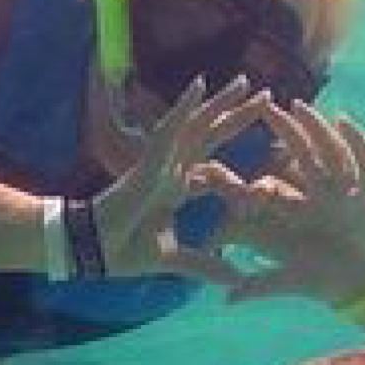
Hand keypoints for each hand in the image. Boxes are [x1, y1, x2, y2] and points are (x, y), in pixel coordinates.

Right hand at [92, 76, 272, 281]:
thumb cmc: (123, 248)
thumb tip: (237, 281)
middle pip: (211, 137)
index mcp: (178, 188)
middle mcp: (172, 169)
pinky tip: (201, 85)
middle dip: (238, 117)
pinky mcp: (149, 161)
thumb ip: (205, 266)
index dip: (242, 170)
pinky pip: (170, 129)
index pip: (216, 169)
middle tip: (266, 96)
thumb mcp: (174, 258)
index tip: (271, 172)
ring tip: (246, 82)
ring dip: (220, 103)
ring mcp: (161, 162)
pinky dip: (185, 107)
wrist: (93, 249)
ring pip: (195, 125)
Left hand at [196, 102, 364, 306]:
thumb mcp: (292, 280)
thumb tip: (225, 299)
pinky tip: (344, 121)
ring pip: (330, 152)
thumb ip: (259, 285)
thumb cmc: (331, 282)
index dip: (254, 173)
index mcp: (299, 212)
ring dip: (316, 129)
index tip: (233, 159)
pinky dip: (358, 142)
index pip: (272, 187)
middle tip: (263, 109)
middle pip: (301, 158)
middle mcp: (322, 196)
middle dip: (285, 133)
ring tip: (299, 107)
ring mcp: (348, 191)